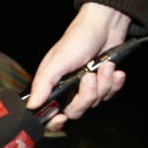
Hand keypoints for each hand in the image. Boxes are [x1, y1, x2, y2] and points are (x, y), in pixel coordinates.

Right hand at [29, 2, 131, 130]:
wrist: (105, 26)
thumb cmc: (77, 40)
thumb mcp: (57, 61)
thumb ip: (44, 84)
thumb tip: (31, 105)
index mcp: (51, 86)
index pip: (48, 113)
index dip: (54, 121)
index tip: (61, 117)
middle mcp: (67, 90)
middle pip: (76, 111)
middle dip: (87, 96)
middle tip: (90, 77)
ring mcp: (85, 88)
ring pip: (95, 102)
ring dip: (104, 84)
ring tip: (106, 66)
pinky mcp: (102, 84)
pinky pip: (109, 95)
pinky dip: (114, 84)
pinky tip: (115, 71)